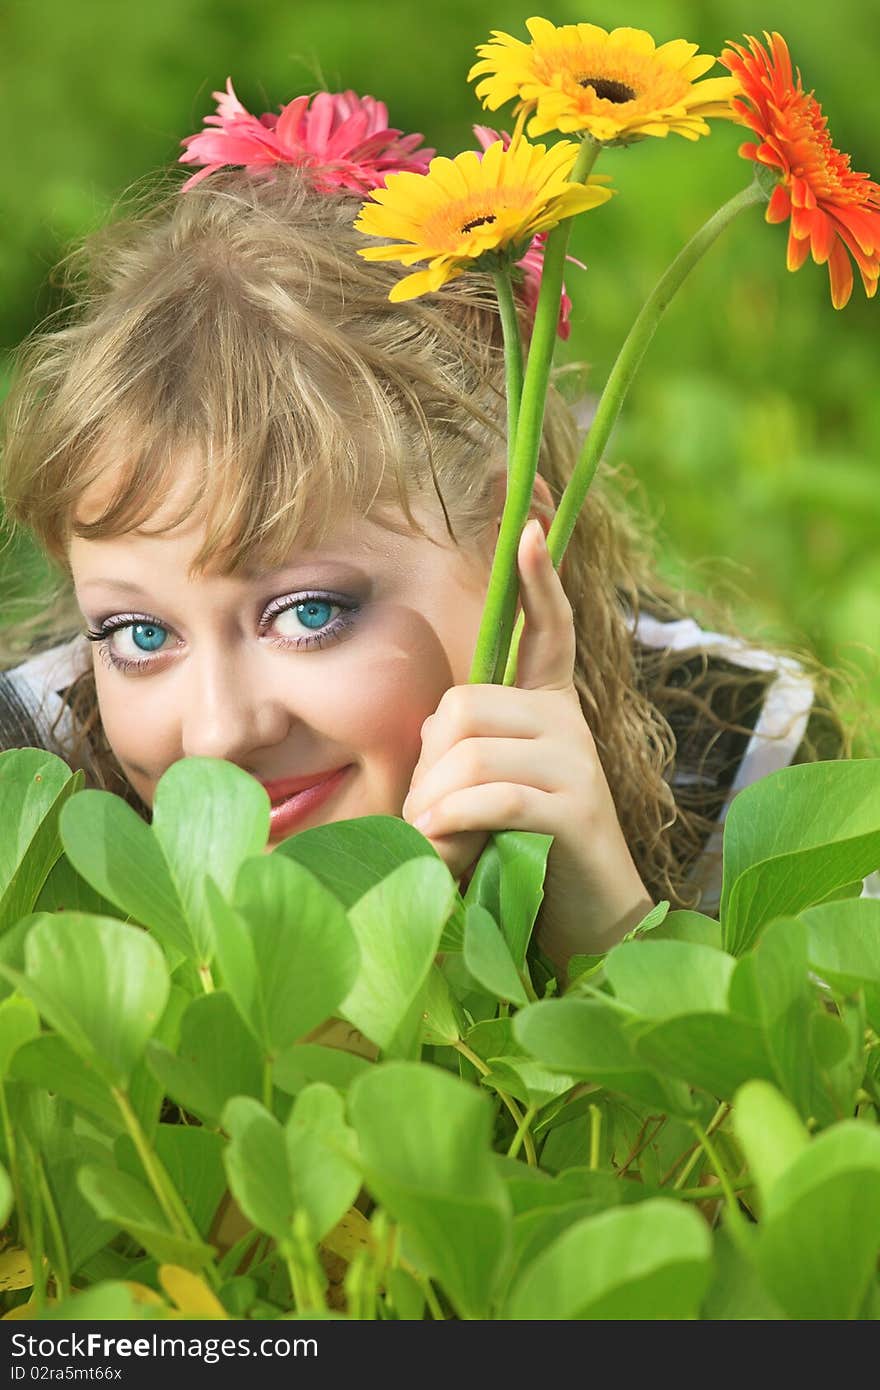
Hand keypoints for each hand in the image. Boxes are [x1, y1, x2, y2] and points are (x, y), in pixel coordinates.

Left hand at [401, 518, 653, 970]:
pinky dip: (454, 823)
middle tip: (426, 822)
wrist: (589, 923)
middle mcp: (567, 723)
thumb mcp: (492, 794)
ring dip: (434, 808)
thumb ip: (465, 757)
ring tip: (439, 848)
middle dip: (426, 769)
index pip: (550, 631)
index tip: (530, 527)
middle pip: (462, 709)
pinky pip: (492, 795)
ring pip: (469, 755)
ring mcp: (576, 762)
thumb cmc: (525, 855)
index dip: (539, 583)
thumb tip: (433, 746)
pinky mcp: (574, 808)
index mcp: (550, 710)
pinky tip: (444, 845)